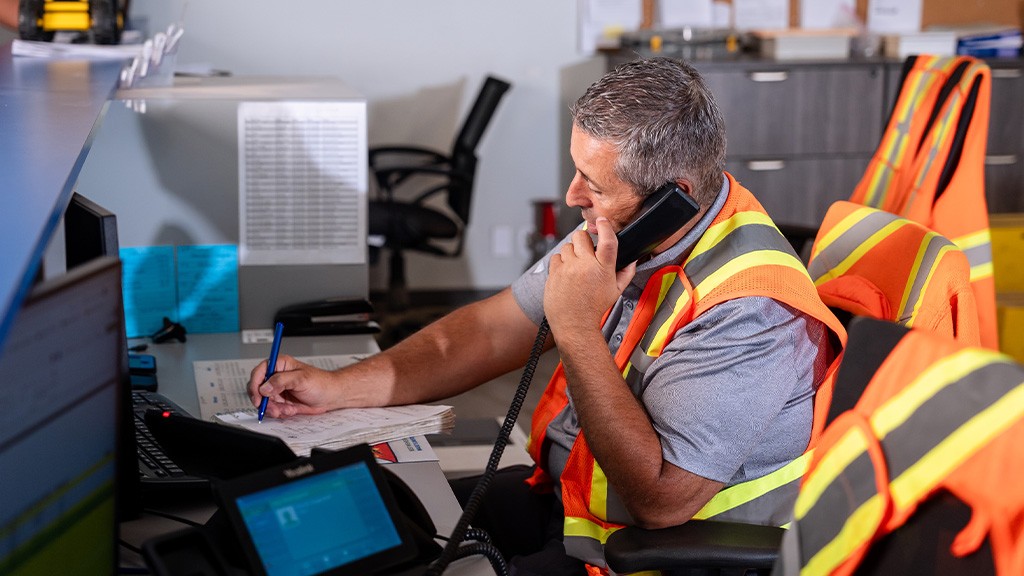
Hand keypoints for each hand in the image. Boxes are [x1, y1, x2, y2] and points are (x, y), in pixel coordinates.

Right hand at [247, 354, 342, 417]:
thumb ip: (281, 381)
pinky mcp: (281, 402)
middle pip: (257, 389)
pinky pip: (273, 409)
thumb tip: (264, 387)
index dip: (255, 385)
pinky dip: (280, 412)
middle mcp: (276, 377)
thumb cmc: (321, 383)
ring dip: (274, 409)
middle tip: (274, 408)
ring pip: (264, 402)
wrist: (330, 396)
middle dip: (265, 401)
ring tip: (288, 409)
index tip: (258, 397)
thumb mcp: (301, 379)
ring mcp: (277, 390)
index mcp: (279, 365)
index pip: (259, 372)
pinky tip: (291, 410)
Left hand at [544, 217, 634, 336]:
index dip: (605, 227)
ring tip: (575, 267)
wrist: (574, 324)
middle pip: (581, 236)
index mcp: (603, 269)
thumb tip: (632, 260)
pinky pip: (555, 257)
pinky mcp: (554, 274)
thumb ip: (626, 273)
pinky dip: (560, 262)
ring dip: (571, 253)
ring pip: (567, 246)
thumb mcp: (616, 291)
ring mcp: (567, 269)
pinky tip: (566, 273)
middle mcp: (584, 266)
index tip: (602, 221)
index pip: (607, 240)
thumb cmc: (595, 308)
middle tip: (585, 251)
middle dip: (583, 240)